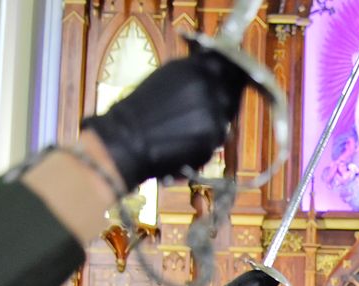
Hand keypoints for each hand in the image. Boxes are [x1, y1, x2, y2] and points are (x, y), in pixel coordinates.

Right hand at [82, 45, 245, 190]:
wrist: (127, 138)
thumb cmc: (141, 108)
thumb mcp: (168, 76)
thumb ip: (195, 73)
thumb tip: (214, 71)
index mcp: (198, 68)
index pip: (230, 69)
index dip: (230, 78)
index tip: (227, 85)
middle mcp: (210, 87)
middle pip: (231, 96)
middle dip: (221, 105)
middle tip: (200, 115)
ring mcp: (213, 113)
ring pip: (225, 120)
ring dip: (212, 125)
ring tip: (186, 129)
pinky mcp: (212, 138)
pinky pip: (216, 140)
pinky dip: (205, 144)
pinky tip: (184, 142)